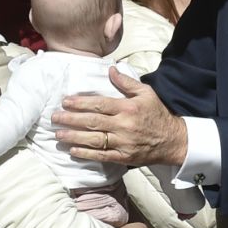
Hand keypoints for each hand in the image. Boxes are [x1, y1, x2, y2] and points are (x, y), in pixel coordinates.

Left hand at [53, 68, 188, 167]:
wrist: (173, 140)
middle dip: (71, 120)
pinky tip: (73, 151)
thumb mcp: (146, 93)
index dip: (80, 103)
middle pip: (93, 122)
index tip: (65, 102)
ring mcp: (123, 143)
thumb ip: (126, 82)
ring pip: (94, 140)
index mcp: (127, 108)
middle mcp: (124, 125)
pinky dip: (86, 154)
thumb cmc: (157, 114)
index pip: (99, 104)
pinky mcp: (124, 157)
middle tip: (54, 118)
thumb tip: (110, 70)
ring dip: (74, 138)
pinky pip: (102, 156)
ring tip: (58, 135)